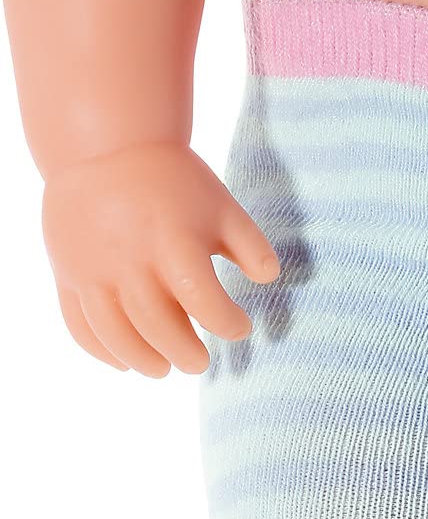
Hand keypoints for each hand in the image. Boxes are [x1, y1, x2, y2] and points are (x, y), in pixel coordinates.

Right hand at [41, 142, 279, 375]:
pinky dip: (100, 350)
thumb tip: (269, 280)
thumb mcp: (223, 206)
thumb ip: (251, 245)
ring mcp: (93, 269)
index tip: (240, 326)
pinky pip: (79, 324)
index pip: (204, 301)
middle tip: (201, 362)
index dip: (228, 323)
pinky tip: (124, 362)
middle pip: (157, 326)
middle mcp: (130, 260)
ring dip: (142, 360)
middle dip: (185, 353)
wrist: (105, 149)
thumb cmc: (175, 182)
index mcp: (174, 241)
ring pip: (115, 333)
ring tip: (163, 369)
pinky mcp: (68, 273)